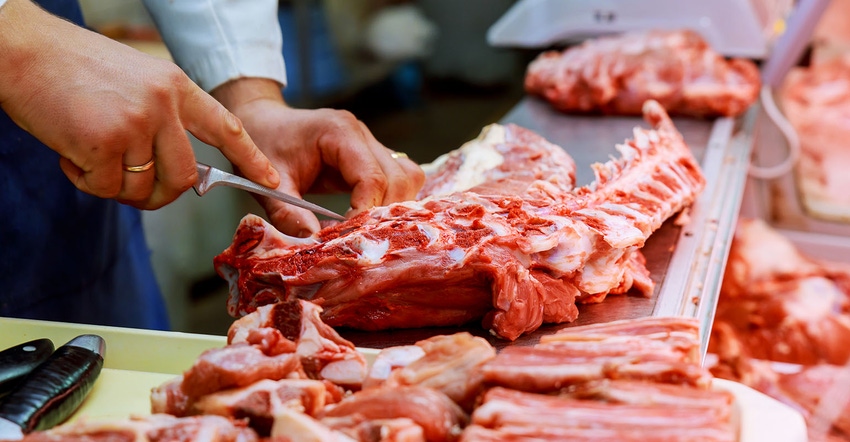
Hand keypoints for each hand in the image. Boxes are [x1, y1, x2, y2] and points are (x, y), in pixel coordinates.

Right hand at [0, 0, 278, 209]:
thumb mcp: (135, 81)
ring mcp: (135, 122)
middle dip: (160, 194)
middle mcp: (163, 104)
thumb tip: (174, 174)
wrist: (20, 49)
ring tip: (89, 154)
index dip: (251, 158)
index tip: (271, 182)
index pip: (226, 126)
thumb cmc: (72, 69)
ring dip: (116, 186)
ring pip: (143, 187)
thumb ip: (161, 119)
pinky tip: (69, 151)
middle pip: (184, 177)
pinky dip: (85, 180)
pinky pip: (106, 187)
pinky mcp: (104, 142)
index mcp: (175, 86)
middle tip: (131, 186)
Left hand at [212, 78, 424, 235]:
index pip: (371, 177)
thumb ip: (287, 213)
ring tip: (368, 230)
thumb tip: (313, 243)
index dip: (366, 212)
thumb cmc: (263, 145)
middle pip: (399, 178)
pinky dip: (392, 201)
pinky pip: (400, 178)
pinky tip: (372, 219)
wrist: (263, 122)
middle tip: (359, 238)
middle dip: (384, 213)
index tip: (349, 236)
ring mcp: (372, 144)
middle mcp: (363, 135)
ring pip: (408, 177)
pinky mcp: (373, 156)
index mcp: (340, 132)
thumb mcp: (269, 183)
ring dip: (394, 207)